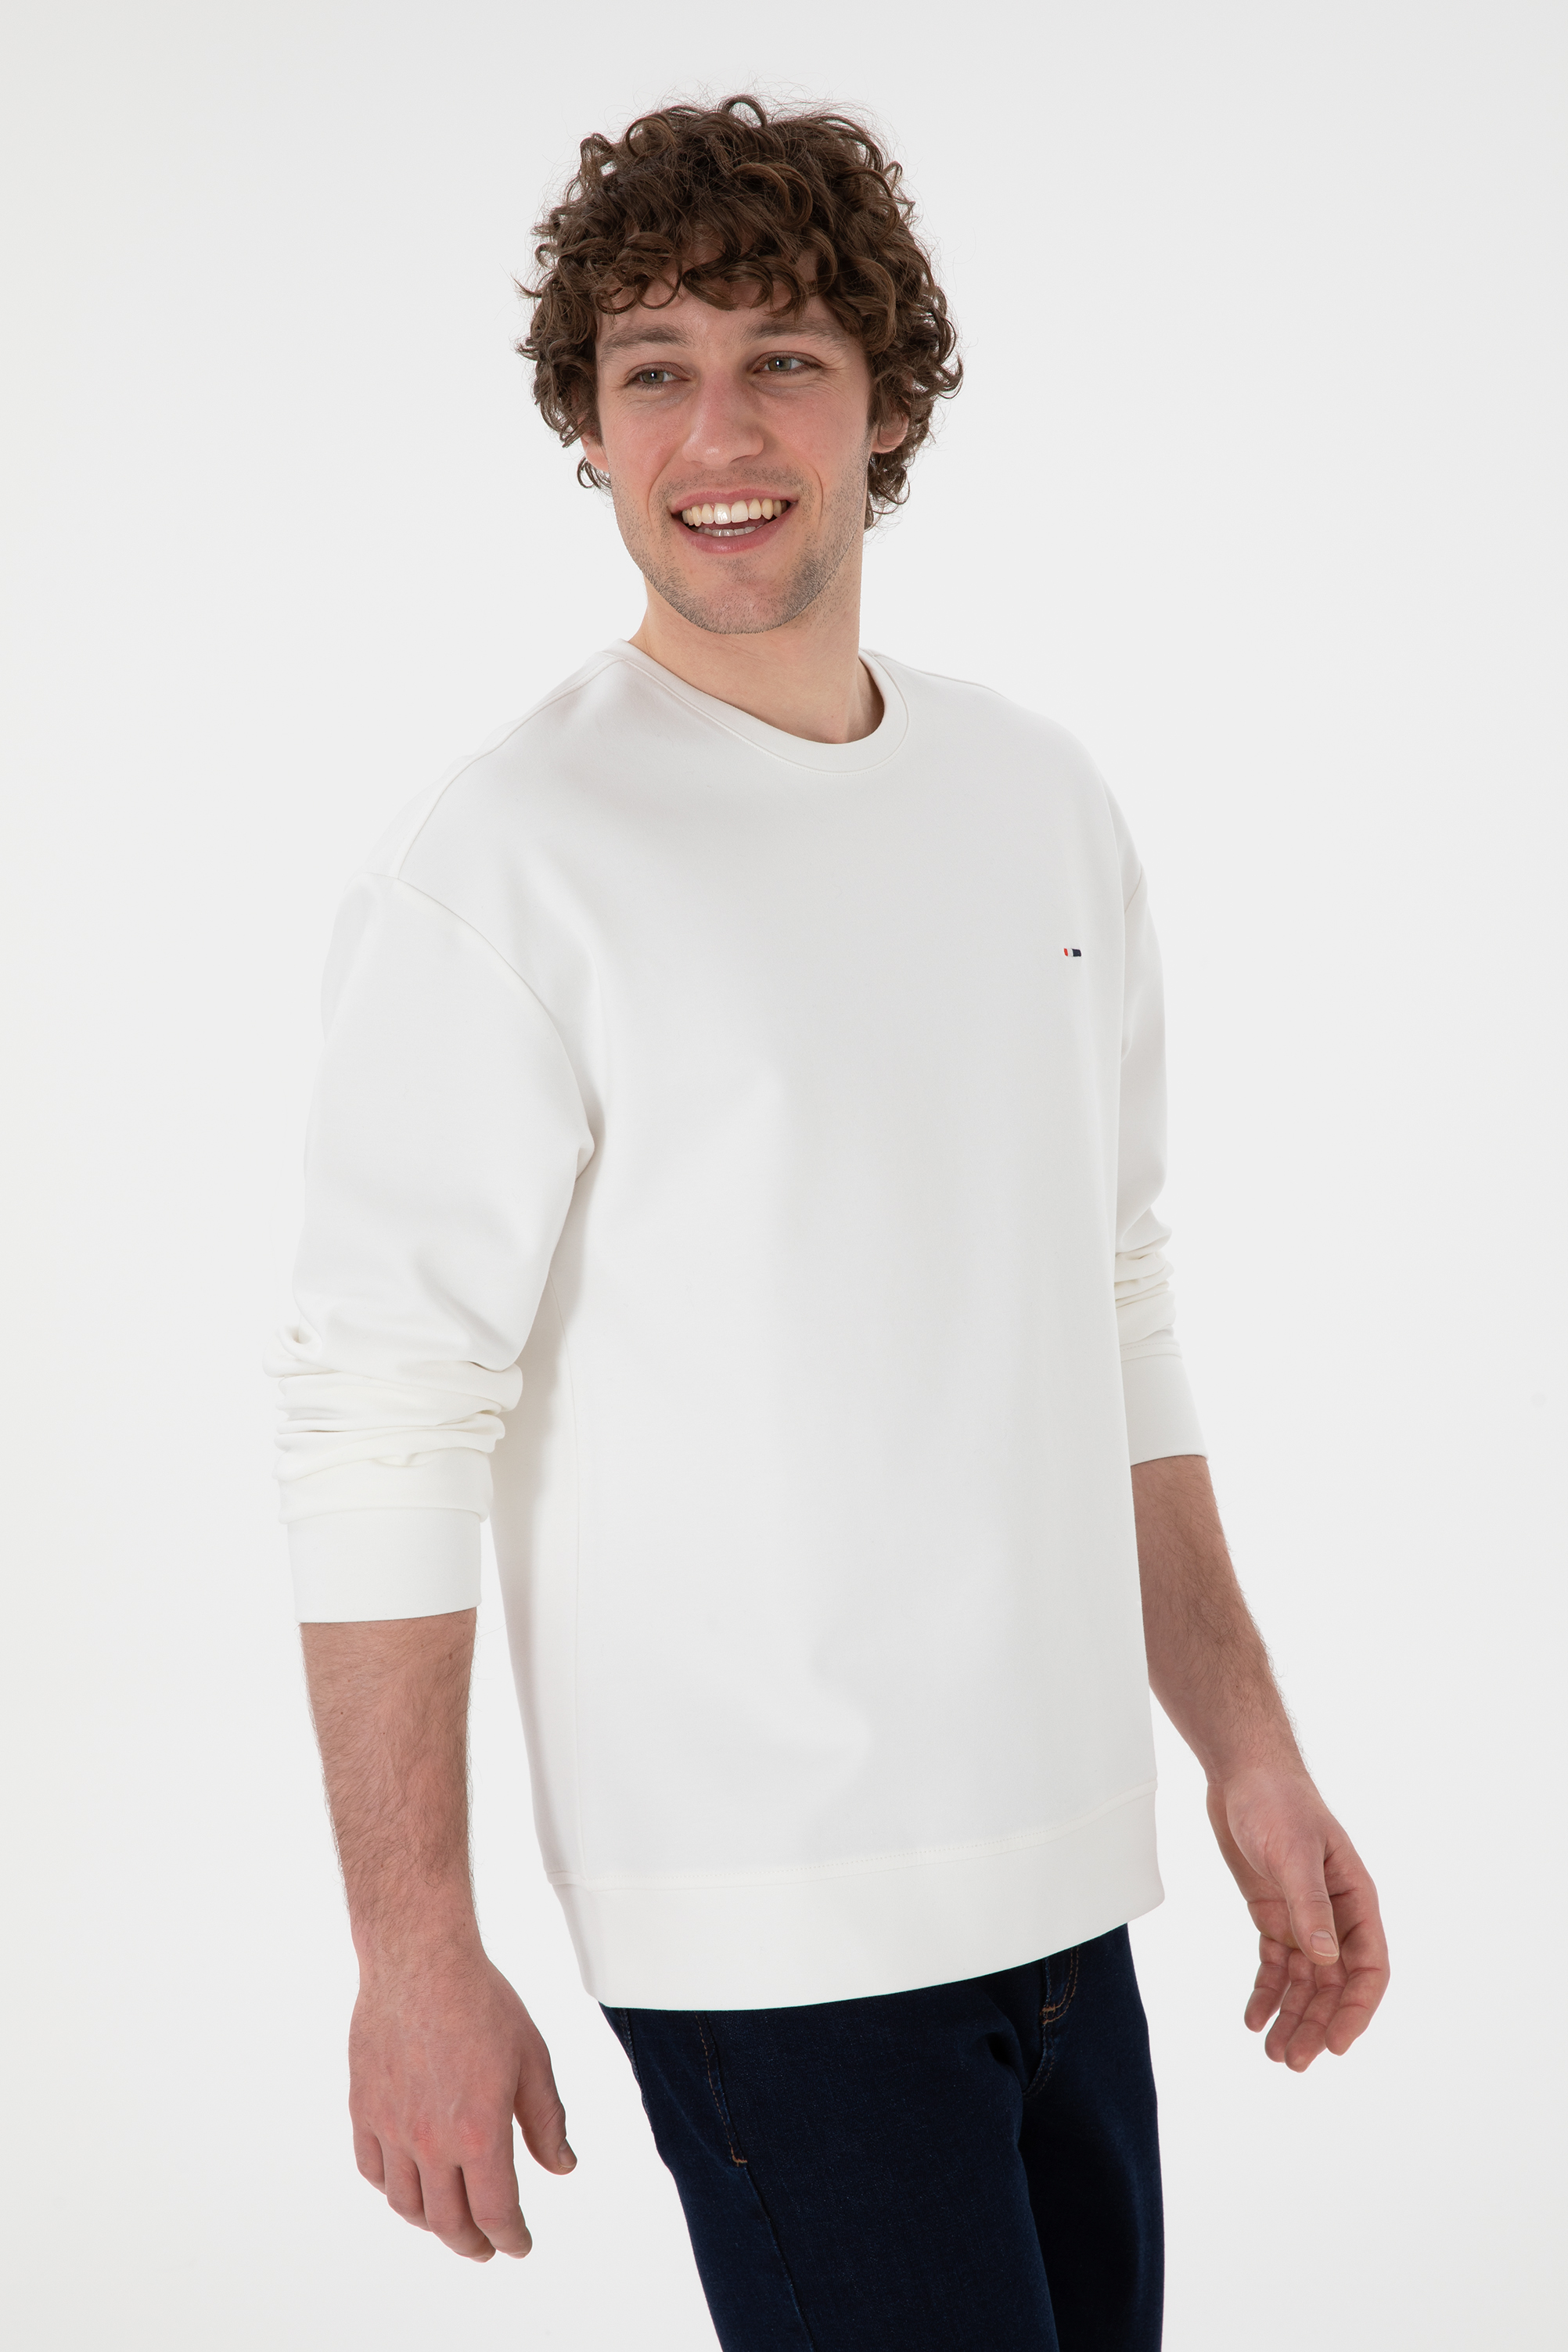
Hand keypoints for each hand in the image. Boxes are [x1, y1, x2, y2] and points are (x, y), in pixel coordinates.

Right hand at [347, 1941, 575, 2260]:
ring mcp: (391, 2128)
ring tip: (448, 2221)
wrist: (420, 1959)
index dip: (511, 2237)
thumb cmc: (481, 2002)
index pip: (495, 2211)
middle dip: (472, 2244)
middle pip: (448, 2221)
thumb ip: (547, 2121)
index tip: (519, 2245)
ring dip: (430, 2224)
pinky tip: (407, 2184)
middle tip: (485, 2248)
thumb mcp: (532, 2059)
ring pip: (406, 2204)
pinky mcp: (364, 2109)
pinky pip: (372, 2170)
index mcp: (479, 2132)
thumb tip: (562, 2167)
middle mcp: (430, 2141)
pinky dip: (391, 2188)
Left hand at [1205, 1766, 1389, 2070]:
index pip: (1369, 1967)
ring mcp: (1303, 1916)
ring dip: (1292, 2017)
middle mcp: (1335, 1915)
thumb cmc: (1277, 1802)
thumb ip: (1311, 1906)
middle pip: (1335, 1985)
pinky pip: (1276, 1964)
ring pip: (1305, 1982)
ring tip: (1273, 2053)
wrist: (1242, 1773)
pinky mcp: (1273, 1913)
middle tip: (1292, 2061)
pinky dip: (1266, 1992)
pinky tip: (1252, 2018)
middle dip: (1317, 2025)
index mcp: (1356, 1900)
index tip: (1336, 2045)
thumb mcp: (1295, 1853)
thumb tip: (1326, 1961)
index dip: (1356, 2010)